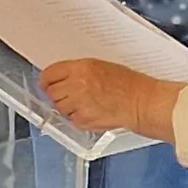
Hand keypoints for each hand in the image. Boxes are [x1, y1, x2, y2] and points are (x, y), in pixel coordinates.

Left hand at [40, 59, 183, 136]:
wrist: (141, 102)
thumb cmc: (129, 84)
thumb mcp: (101, 67)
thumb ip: (78, 72)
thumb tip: (62, 78)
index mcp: (81, 67)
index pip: (49, 73)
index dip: (46, 80)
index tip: (46, 84)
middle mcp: (76, 84)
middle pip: (51, 92)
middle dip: (58, 95)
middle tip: (70, 96)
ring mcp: (78, 103)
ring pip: (59, 107)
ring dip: (68, 107)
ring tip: (86, 104)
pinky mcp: (83, 120)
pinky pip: (71, 120)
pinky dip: (78, 119)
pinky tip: (92, 113)